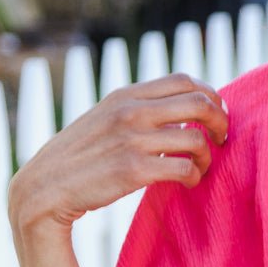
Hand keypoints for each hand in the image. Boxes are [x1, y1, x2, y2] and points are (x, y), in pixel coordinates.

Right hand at [7, 72, 229, 234]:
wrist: (46, 186)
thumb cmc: (83, 156)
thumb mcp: (107, 119)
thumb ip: (141, 111)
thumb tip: (184, 115)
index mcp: (126, 95)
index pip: (184, 80)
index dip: (210, 96)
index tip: (216, 114)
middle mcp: (130, 112)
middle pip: (199, 103)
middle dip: (220, 121)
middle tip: (221, 139)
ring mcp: (132, 140)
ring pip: (196, 140)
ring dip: (208, 157)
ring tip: (201, 167)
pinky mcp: (133, 170)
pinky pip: (185, 169)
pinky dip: (195, 177)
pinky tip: (189, 182)